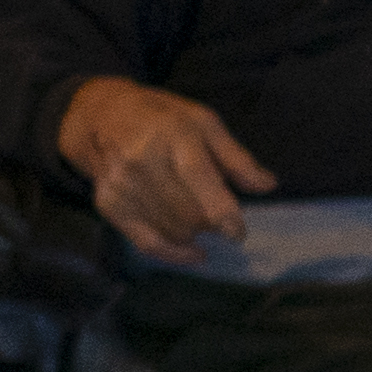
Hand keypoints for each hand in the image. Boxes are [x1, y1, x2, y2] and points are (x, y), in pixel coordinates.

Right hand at [56, 77, 274, 259]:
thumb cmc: (162, 119)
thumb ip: (235, 157)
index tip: (237, 233)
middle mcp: (143, 160)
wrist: (103, 117)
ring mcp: (122, 184)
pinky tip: (193, 253)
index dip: (221, 210)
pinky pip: (146, 243)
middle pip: (187, 212)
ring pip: (171, 230)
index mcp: (174, 135)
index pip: (198, 177)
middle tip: (218, 218)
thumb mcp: (204, 123)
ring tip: (200, 222)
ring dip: (194, 234)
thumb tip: (267, 185)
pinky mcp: (109, 204)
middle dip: (210, 224)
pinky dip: (175, 254)